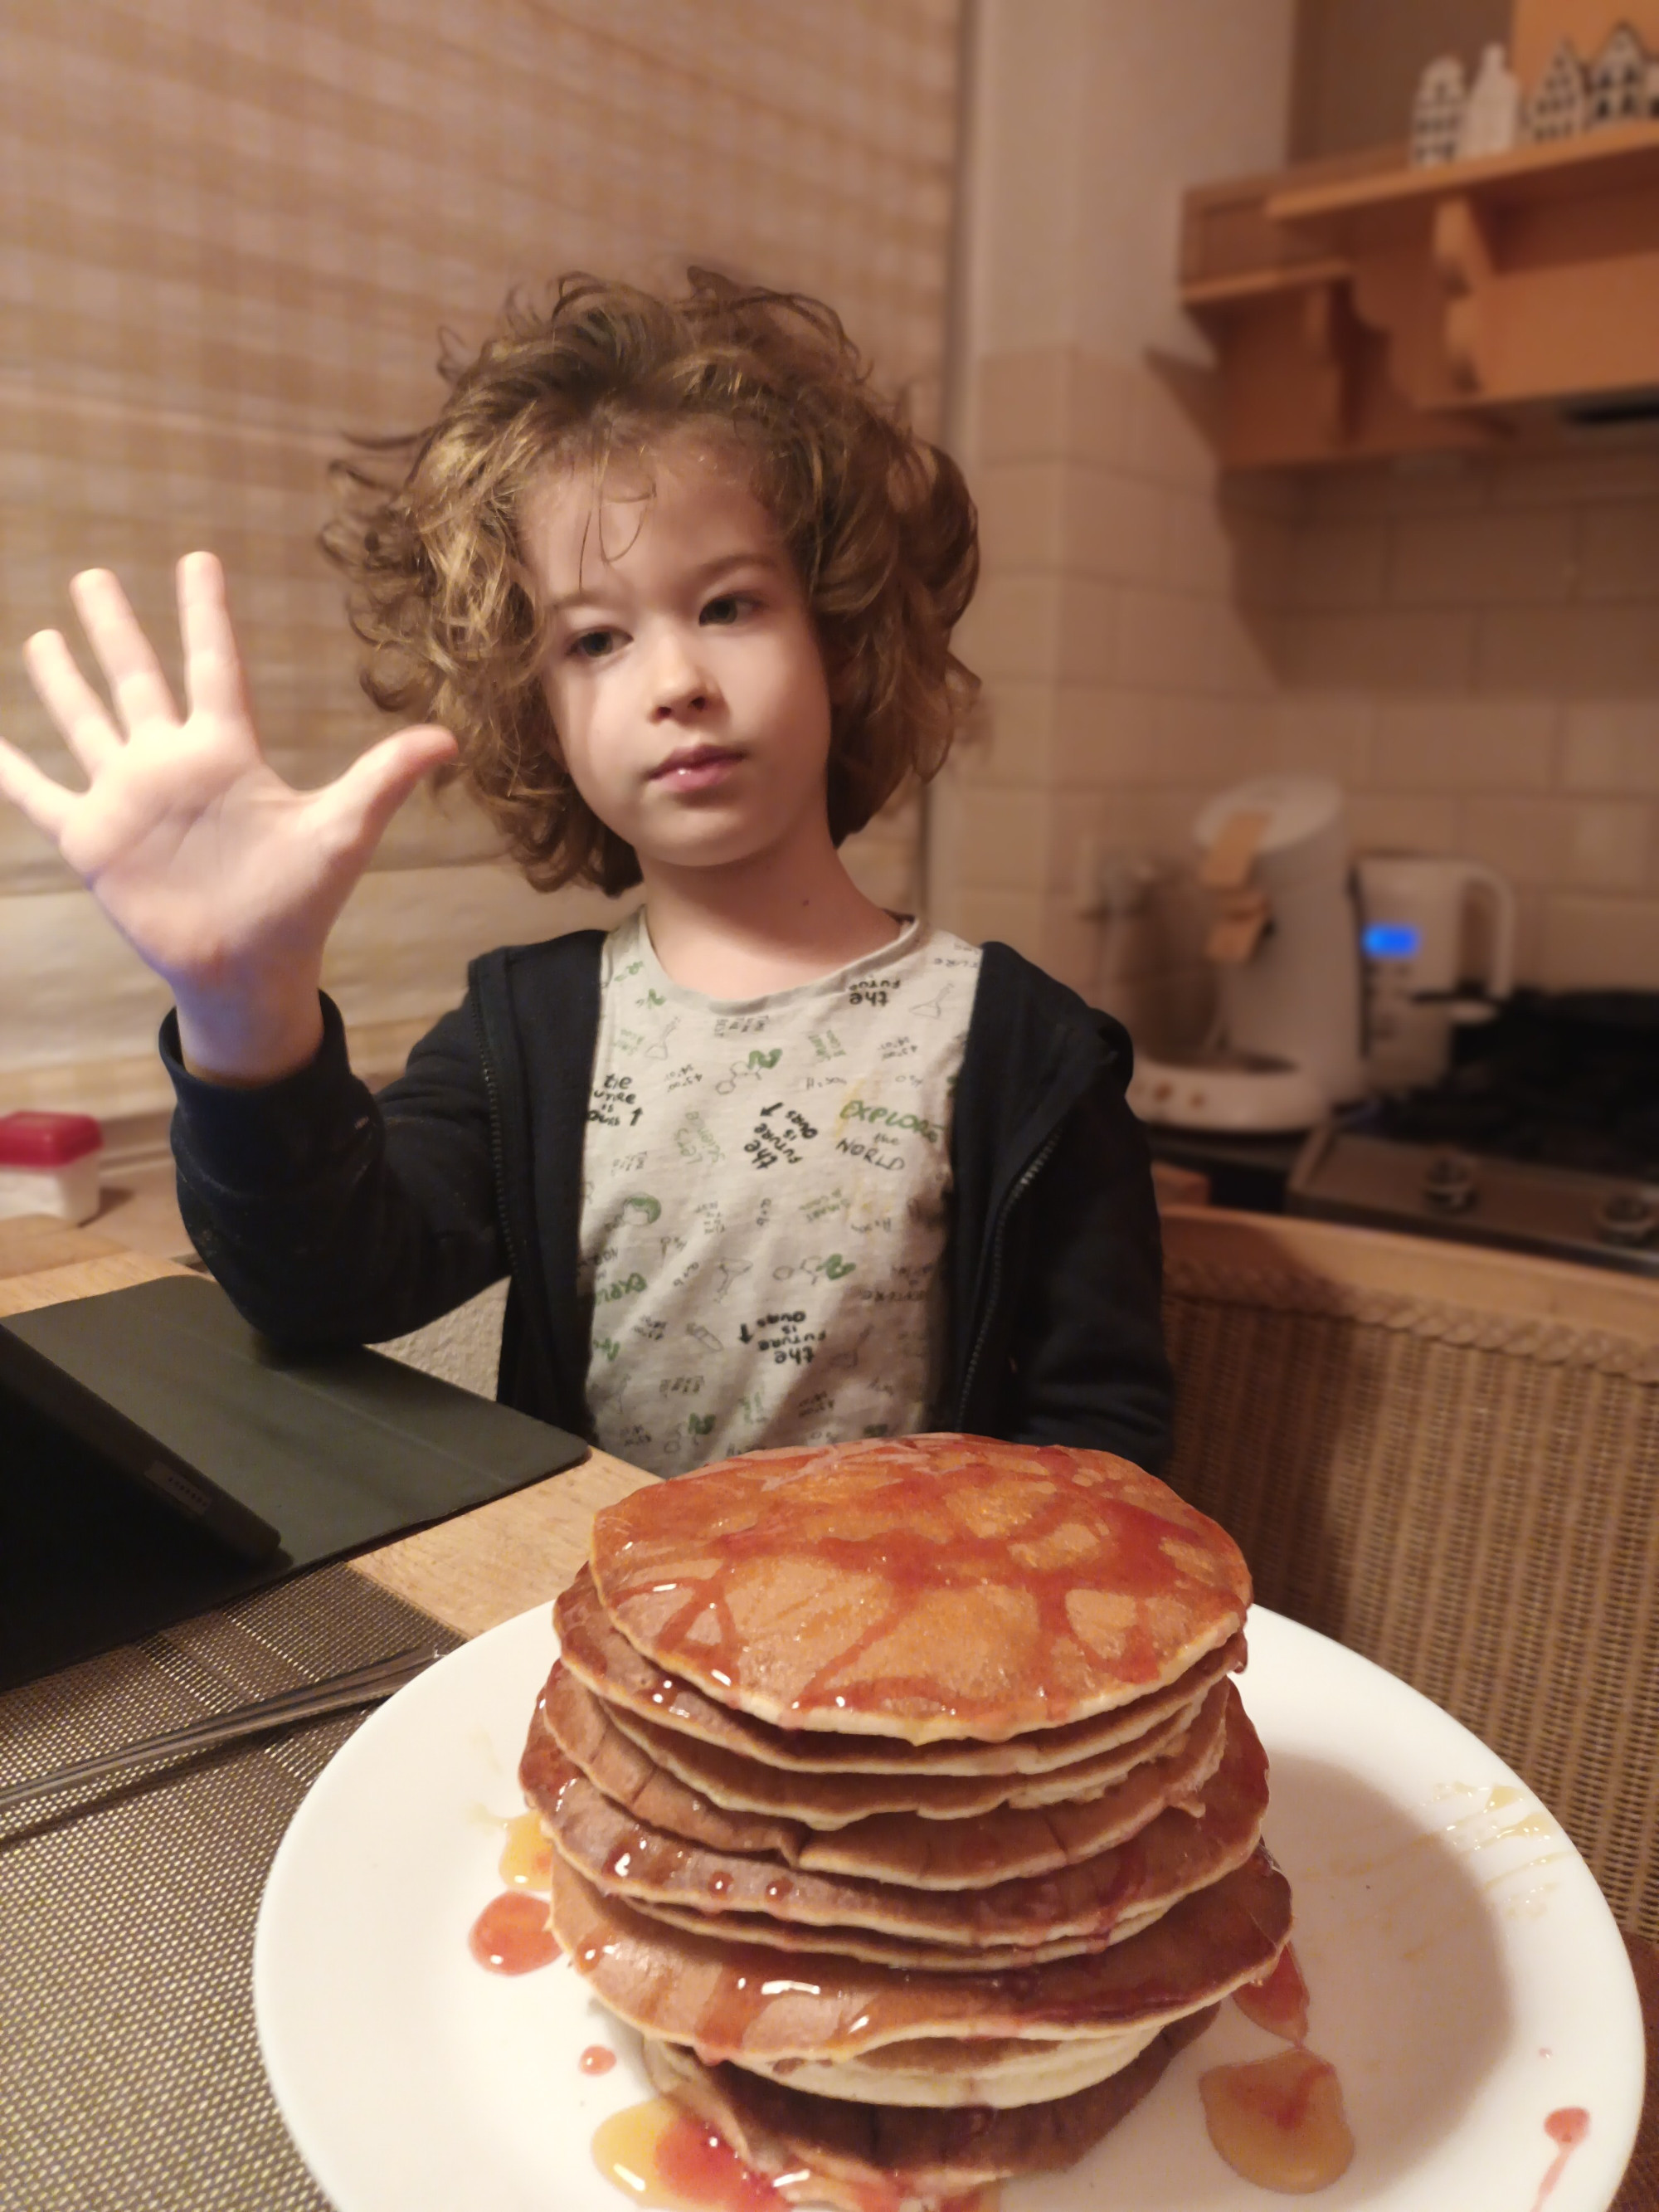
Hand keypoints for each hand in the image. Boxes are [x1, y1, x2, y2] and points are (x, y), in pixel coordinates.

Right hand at [0, 552, 455, 1081]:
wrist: (250, 970)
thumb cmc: (298, 904)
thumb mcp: (341, 832)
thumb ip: (383, 779)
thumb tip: (449, 738)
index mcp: (226, 754)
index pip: (213, 666)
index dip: (206, 614)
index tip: (197, 560)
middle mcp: (171, 764)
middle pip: (137, 679)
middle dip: (115, 629)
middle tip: (93, 577)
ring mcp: (127, 799)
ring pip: (86, 722)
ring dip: (63, 681)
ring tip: (43, 637)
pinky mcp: (94, 839)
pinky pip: (41, 796)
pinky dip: (10, 771)